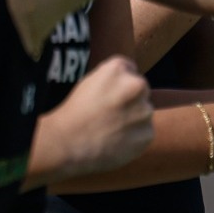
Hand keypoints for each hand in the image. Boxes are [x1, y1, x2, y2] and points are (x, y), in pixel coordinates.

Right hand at [34, 57, 152, 180]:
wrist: (66, 143)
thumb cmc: (74, 113)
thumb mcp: (89, 82)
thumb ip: (113, 78)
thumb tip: (128, 82)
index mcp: (118, 69)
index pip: (129, 70)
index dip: (118, 84)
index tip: (107, 96)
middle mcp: (136, 85)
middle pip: (140, 90)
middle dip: (130, 100)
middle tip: (109, 113)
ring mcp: (144, 111)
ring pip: (144, 112)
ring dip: (133, 119)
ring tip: (110, 128)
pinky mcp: (147, 133)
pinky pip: (144, 132)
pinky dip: (134, 137)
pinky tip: (115, 140)